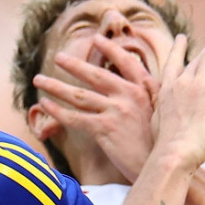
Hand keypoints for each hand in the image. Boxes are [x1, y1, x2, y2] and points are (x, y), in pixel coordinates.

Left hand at [33, 35, 159, 180]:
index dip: (110, 49)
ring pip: (79, 95)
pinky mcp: (105, 129)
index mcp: (145, 88)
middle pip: (96, 75)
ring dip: (56, 86)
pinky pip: (75, 117)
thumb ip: (145, 98)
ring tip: (39, 80)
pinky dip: (57, 111)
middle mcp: (129, 95)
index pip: (126, 62)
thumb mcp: (161, 112)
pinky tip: (44, 105)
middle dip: (74, 65)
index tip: (96, 39)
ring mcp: (116, 110)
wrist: (164, 164)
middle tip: (58, 57)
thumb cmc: (161, 144)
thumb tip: (131, 91)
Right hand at [150, 20, 204, 173]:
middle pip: (198, 56)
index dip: (179, 49)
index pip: (174, 63)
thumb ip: (159, 106)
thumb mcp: (156, 120)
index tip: (182, 38)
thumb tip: (154, 101)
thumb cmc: (164, 144)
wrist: (175, 151)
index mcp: (168, 89)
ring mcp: (202, 85)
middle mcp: (184, 81)